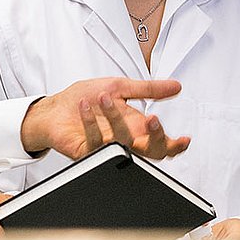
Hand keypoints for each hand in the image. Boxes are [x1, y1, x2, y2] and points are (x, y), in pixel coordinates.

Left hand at [21, 78, 191, 159]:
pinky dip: (90, 122)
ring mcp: (107, 148)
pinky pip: (95, 143)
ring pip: (123, 144)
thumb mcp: (121, 87)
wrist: (55, 109)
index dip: (177, 145)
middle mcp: (126, 140)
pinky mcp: (87, 153)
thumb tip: (176, 87)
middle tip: (151, 117)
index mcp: (137, 127)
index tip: (184, 139)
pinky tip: (85, 106)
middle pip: (152, 152)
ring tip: (104, 97)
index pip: (163, 143)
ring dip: (115, 119)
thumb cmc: (86, 98)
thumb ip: (149, 88)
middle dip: (156, 137)